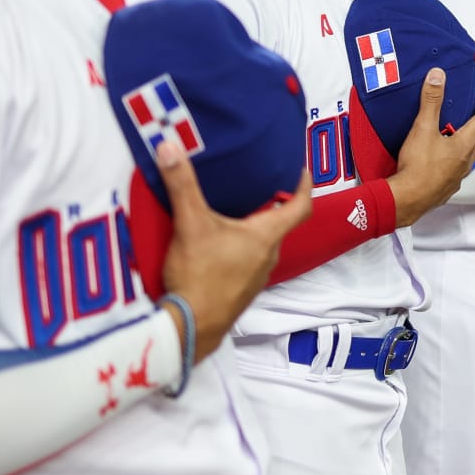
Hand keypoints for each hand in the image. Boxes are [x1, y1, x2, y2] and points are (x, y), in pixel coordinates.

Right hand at [157, 141, 311, 362]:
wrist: (190, 328)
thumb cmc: (199, 275)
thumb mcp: (189, 224)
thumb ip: (181, 184)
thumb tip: (169, 146)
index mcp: (266, 236)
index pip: (300, 206)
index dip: (304, 185)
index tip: (302, 170)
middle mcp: (267, 257)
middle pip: (278, 225)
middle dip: (271, 204)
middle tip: (257, 184)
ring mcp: (255, 278)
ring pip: (260, 245)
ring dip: (251, 229)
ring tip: (234, 211)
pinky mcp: (239, 292)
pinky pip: (245, 263)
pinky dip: (237, 249)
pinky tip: (216, 246)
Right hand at [387, 69, 474, 225]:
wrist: (406, 200)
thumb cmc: (417, 167)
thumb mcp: (423, 127)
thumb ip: (431, 101)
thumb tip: (438, 76)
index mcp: (463, 145)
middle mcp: (464, 162)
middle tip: (470, 116)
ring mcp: (456, 178)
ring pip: (466, 158)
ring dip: (463, 146)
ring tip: (452, 138)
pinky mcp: (445, 189)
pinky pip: (454, 172)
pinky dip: (451, 163)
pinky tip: (438, 162)